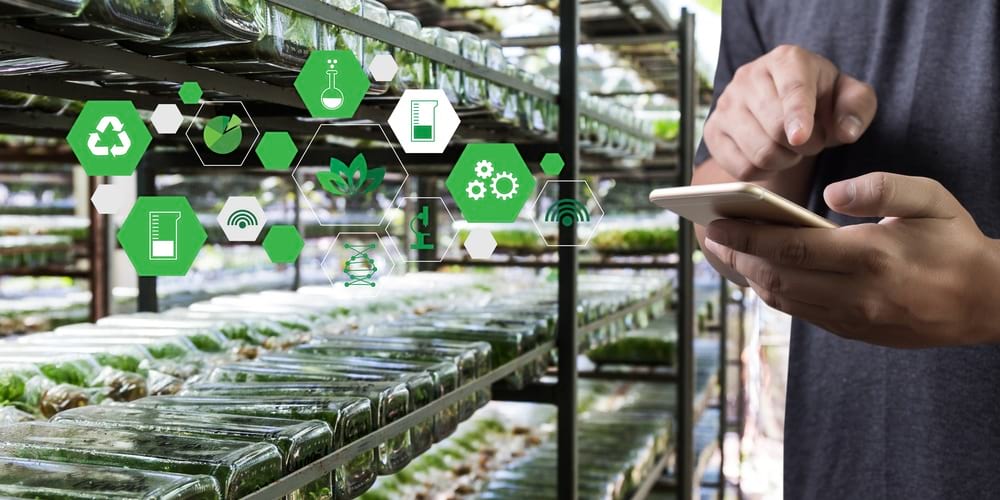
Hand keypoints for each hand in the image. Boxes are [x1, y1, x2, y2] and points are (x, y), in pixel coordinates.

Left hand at [701, 172, 999, 347]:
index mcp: (872, 256)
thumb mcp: (930, 200)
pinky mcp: (854, 332)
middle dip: (737, 257)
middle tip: (710, 236)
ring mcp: (854, 318)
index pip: (792, 248)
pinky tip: (760, 272)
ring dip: (749, 276)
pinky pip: (801, 313)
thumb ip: (881, 188)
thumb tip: (830, 194)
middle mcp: (857, 294)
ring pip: (784, 300)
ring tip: (727, 252)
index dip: (747, 237)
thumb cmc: (955, 241)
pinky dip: (774, 292)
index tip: (716, 224)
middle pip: (777, 277)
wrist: (988, 302)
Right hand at [704, 45, 876, 179]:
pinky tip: (771, 157)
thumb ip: (857, 108)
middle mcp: (748, 76)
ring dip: (784, 160)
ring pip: (758, 151)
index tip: (800, 137)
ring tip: (791, 149)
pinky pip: (740, 168)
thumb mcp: (851, 97)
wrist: (784, 106)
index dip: (797, 116)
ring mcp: (726, 104)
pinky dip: (763, 172)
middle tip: (811, 143)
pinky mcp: (713, 131)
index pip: (791, 90)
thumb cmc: (822, 100)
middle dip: (803, 146)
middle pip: (774, 128)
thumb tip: (846, 131)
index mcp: (787, 60)